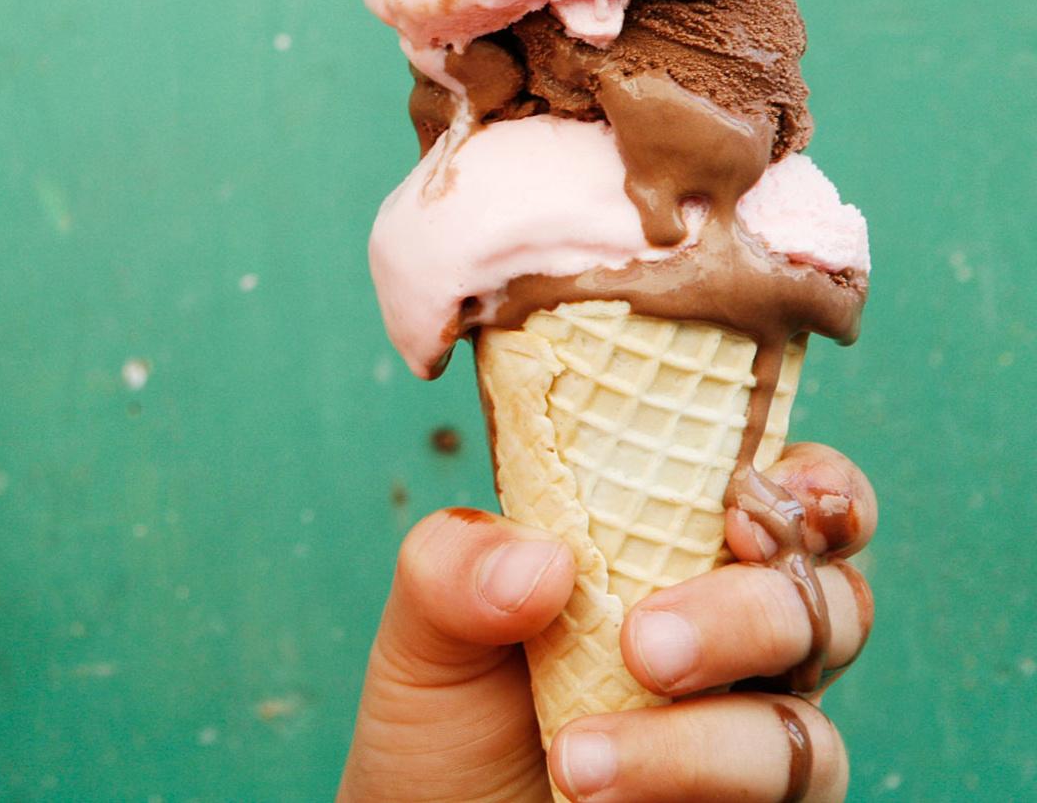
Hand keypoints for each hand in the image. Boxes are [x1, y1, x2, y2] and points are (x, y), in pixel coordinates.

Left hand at [334, 443, 875, 802]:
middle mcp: (742, 640)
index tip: (746, 505)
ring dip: (696, 740)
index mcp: (680, 553)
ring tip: (575, 756)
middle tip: (642, 646)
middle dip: (747, 615)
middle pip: (831, 602)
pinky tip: (594, 788)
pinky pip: (784, 797)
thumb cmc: (449, 714)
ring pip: (804, 725)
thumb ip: (455, 568)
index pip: (788, 495)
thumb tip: (542, 560)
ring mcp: (756, 734)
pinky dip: (688, 783)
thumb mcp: (426, 628)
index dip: (810, 486)